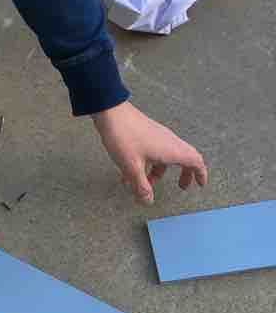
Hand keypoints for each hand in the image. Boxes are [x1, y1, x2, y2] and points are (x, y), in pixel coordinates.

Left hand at [92, 101, 207, 204]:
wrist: (111, 112)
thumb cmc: (124, 136)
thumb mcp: (132, 167)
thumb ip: (141, 186)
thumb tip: (148, 201)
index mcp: (172, 150)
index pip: (195, 161)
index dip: (200, 174)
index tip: (200, 184)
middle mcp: (169, 141)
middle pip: (184, 159)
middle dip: (183, 174)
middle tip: (180, 186)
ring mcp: (158, 136)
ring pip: (165, 157)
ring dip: (158, 172)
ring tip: (143, 184)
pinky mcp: (147, 133)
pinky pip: (154, 152)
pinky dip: (147, 164)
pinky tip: (129, 172)